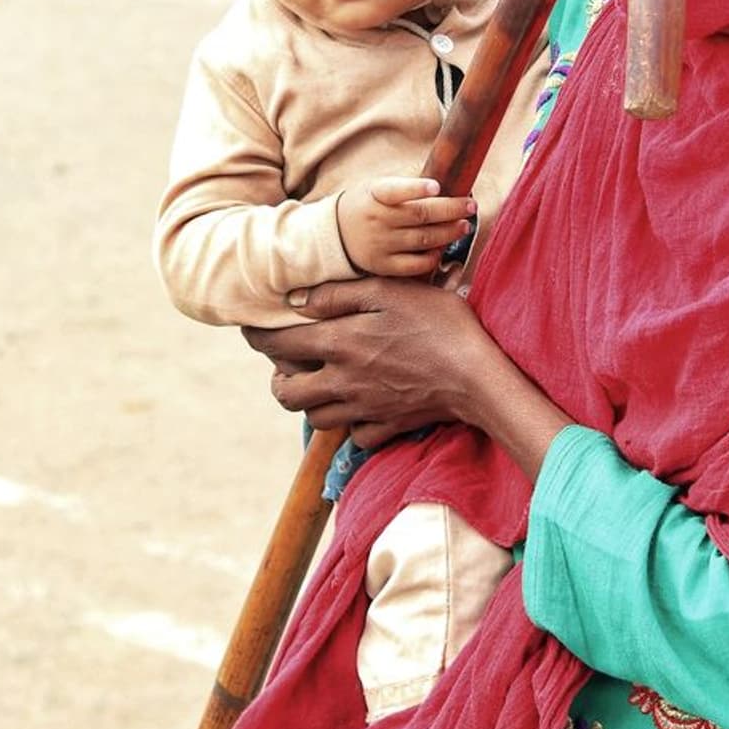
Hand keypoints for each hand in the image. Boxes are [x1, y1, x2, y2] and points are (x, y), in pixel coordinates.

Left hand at [242, 275, 484, 445]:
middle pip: (286, 394)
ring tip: (321, 382)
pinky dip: (350, 424)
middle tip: (289, 363)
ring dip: (310, 402)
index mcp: (340, 343)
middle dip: (279, 379)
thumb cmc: (436, 323)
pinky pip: (354, 436)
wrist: (476, 375)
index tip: (251, 329)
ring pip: (315, 419)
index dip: (257, 336)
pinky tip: (360, 405)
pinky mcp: (388, 426)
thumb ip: (339, 295)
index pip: (279, 344)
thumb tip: (296, 302)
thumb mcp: (388, 292)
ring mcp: (364, 409)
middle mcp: (343, 381)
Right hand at [336, 178, 474, 277]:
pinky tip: (442, 248)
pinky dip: (432, 257)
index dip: (416, 188)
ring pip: (422, 239)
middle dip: (450, 210)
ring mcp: (380, 244)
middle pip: (420, 215)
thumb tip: (444, 179)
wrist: (335, 235)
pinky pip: (414, 264)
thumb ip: (405, 184)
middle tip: (470, 206)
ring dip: (448, 233)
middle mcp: (377, 219)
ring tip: (464, 225)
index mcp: (374, 194)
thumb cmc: (367, 204)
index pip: (394, 190)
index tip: (436, 186)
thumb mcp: (376, 186)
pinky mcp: (383, 265)